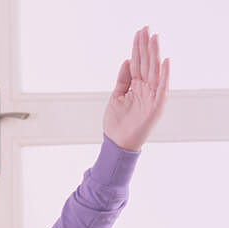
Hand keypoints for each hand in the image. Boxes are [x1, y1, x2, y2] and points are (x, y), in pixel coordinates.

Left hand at [103, 26, 169, 151]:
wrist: (117, 145)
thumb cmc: (116, 124)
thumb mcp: (116, 97)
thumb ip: (122, 80)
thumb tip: (127, 61)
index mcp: (136, 86)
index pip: (138, 63)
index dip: (138, 48)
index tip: (139, 32)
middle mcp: (146, 88)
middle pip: (147, 63)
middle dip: (146, 46)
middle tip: (146, 29)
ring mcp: (151, 96)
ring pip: (154, 71)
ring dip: (155, 55)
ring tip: (154, 39)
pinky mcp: (156, 106)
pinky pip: (162, 88)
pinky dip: (164, 75)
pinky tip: (165, 61)